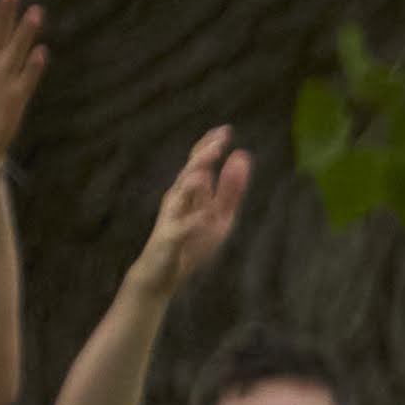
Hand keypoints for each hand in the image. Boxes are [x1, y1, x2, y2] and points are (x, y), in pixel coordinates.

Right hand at [127, 127, 252, 297]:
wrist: (162, 275)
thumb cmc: (191, 243)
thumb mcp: (220, 215)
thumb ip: (231, 190)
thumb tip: (242, 157)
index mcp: (191, 192)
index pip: (199, 163)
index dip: (210, 146)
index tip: (226, 130)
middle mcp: (178, 200)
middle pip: (189, 174)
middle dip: (202, 159)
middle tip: (218, 144)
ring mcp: (171, 219)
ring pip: (179, 197)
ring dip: (191, 184)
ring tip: (204, 172)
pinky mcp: (168, 240)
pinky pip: (181, 230)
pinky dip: (192, 223)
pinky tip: (203, 217)